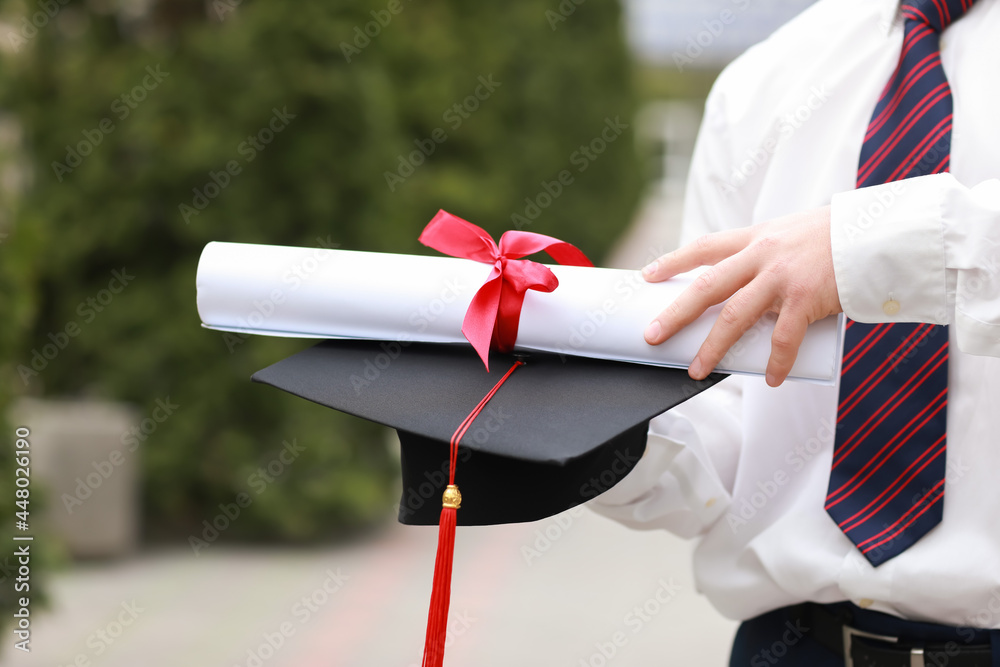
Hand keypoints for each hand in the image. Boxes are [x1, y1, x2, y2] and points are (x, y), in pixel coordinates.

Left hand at [642, 206, 841, 386]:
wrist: (877, 232)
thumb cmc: (836, 237)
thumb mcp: (791, 235)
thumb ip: (767, 256)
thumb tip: (747, 289)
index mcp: (756, 238)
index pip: (704, 247)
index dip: (673, 261)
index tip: (648, 275)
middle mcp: (762, 255)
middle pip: (707, 287)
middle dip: (676, 313)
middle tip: (653, 335)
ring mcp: (782, 277)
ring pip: (734, 316)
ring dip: (713, 347)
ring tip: (697, 370)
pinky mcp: (805, 299)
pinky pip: (782, 338)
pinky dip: (775, 362)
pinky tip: (769, 378)